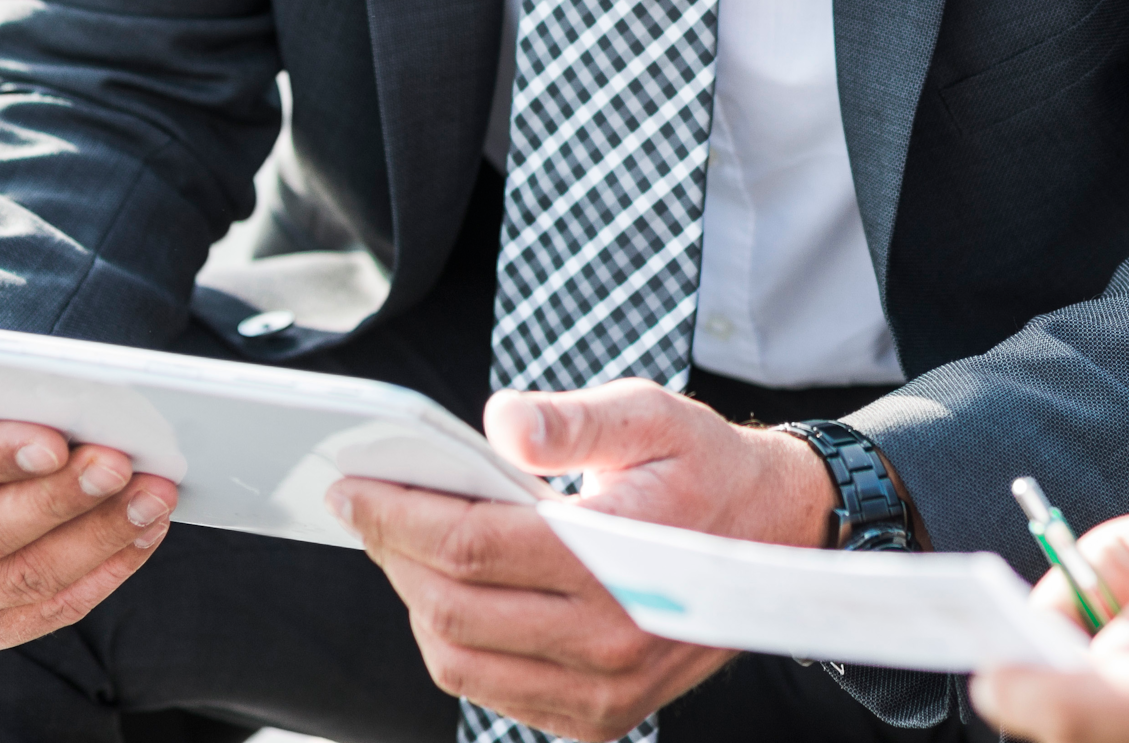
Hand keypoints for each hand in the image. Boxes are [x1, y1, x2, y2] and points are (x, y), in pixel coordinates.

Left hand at [329, 379, 834, 739]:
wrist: (776, 542)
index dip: (399, 516)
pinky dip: (454, 642)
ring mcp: (605, 694)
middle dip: (394, 554)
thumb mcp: (651, 415)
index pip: (475, 547)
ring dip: (416, 602)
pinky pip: (491, 690)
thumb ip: (573, 419)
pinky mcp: (597, 719)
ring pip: (460, 661)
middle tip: (368, 506)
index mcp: (622, 560)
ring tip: (408, 545)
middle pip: (453, 609)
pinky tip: (453, 589)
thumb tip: (499, 422)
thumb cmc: (703, 469)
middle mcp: (613, 641)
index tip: (352, 485)